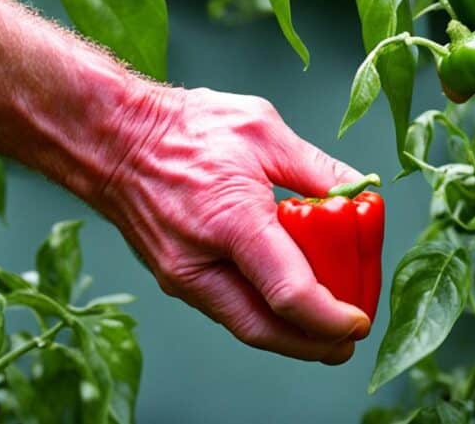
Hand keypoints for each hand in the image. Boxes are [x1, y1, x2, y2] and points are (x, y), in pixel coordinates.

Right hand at [97, 86, 369, 363]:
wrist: (113, 137)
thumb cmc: (185, 129)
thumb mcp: (264, 131)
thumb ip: (317, 168)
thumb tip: (361, 190)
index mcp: (232, 222)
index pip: (289, 293)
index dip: (330, 318)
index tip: (358, 321)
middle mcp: (200, 262)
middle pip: (265, 329)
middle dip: (314, 346)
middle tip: (348, 342)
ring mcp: (181, 277)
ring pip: (244, 325)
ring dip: (288, 336)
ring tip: (327, 330)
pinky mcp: (175, 278)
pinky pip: (226, 308)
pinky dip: (262, 315)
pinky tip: (287, 304)